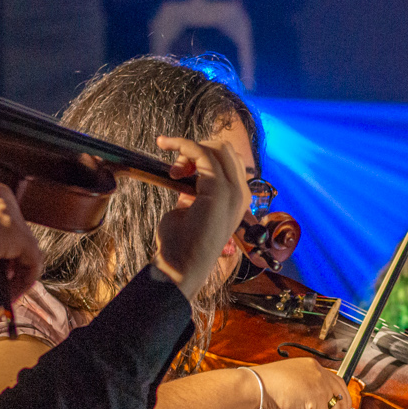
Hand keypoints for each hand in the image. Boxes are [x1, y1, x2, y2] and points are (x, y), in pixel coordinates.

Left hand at [153, 135, 247, 297]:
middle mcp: (241, 194)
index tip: (179, 172)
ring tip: (172, 172)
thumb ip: (195, 191)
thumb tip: (185, 177)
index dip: (203, 158)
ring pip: (217, 148)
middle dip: (198, 150)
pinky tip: (166, 144)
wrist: (180, 264)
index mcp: (237, 199)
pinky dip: (182, 144)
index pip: (228, 162)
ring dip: (189, 150)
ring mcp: (233, 191)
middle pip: (226, 150)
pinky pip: (202, 152)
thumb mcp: (191, 209)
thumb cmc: (182, 242)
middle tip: (175, 171)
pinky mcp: (219, 190)